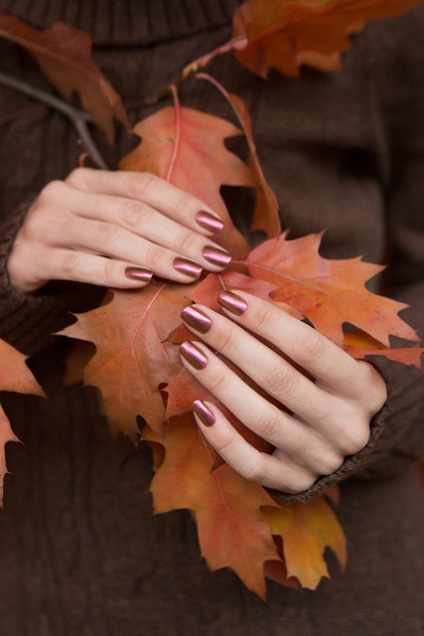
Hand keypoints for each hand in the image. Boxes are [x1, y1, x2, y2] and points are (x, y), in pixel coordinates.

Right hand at [7, 168, 229, 292]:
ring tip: (188, 272)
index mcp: (90, 181)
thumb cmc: (77, 248)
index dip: (182, 204)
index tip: (216, 227)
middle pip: (133, 212)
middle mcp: (66, 193)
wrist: (20, 266)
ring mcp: (46, 223)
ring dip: (155, 256)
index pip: (144, 186)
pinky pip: (79, 265)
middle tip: (213, 258)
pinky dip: (113, 273)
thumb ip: (143, 223)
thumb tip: (206, 237)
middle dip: (179, 236)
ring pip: (110, 237)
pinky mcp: (32, 256)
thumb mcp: (107, 226)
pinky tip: (142, 282)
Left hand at [179, 291, 386, 493]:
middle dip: (232, 342)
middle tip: (195, 316)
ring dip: (220, 382)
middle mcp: (345, 425)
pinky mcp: (296, 482)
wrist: (358, 443)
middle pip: (279, 379)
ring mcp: (320, 458)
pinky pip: (252, 465)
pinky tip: (199, 407)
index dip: (265, 320)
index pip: (309, 347)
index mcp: (362, 387)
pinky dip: (223, 438)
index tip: (227, 297)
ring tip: (189, 351)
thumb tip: (239, 298)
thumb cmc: (337, 386)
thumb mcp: (337, 358)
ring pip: (262, 421)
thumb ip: (300, 332)